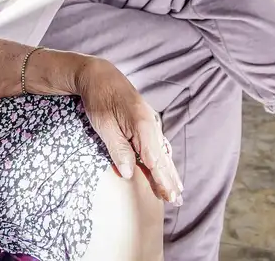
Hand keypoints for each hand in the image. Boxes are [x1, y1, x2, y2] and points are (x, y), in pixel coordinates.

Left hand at [74, 58, 183, 203]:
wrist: (98, 74)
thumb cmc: (98, 98)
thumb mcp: (104, 125)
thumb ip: (118, 149)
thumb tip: (129, 174)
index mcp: (142, 125)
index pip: (155, 160)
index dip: (161, 180)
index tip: (169, 196)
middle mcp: (151, 123)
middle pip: (162, 157)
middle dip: (169, 179)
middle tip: (177, 200)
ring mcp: (150, 120)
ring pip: (161, 150)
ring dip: (168, 170)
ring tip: (176, 188)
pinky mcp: (144, 120)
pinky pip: (156, 142)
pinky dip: (162, 157)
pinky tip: (166, 165)